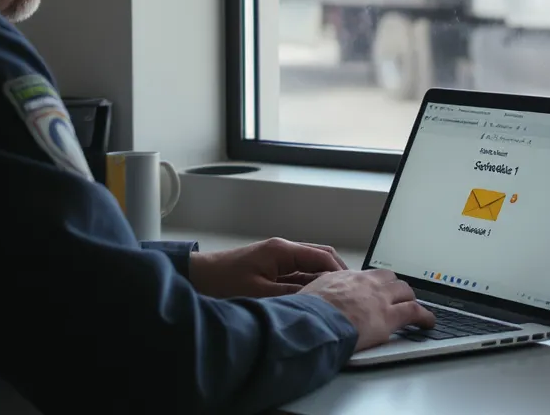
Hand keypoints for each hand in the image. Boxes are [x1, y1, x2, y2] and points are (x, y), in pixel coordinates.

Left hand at [188, 237, 348, 298]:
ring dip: (323, 280)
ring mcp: (277, 259)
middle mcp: (282, 250)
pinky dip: (309, 285)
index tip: (352, 288)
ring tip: (336, 299)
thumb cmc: (221, 282)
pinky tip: (314, 299)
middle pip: (320, 258)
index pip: (323, 257)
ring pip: (310, 267)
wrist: (197, 278)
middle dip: (337, 274)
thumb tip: (317, 300)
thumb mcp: (260, 293)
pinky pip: (297, 274)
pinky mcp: (270, 268)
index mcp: (282, 250)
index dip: (340, 273)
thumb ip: (290, 295)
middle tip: (350, 293)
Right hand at [299, 269, 435, 351]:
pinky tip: (428, 323)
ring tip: (415, 308)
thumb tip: (313, 298)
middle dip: (397, 288)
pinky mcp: (389, 317)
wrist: (312, 322)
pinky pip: (415, 312)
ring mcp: (380, 299)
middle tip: (399, 297)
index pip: (369, 275)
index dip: (377, 283)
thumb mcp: (310, 293)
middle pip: (391, 279)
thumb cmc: (306, 313)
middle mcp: (367, 283)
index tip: (378, 289)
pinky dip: (425, 317)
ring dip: (410, 299)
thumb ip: (319, 293)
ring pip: (405, 292)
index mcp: (347, 277)